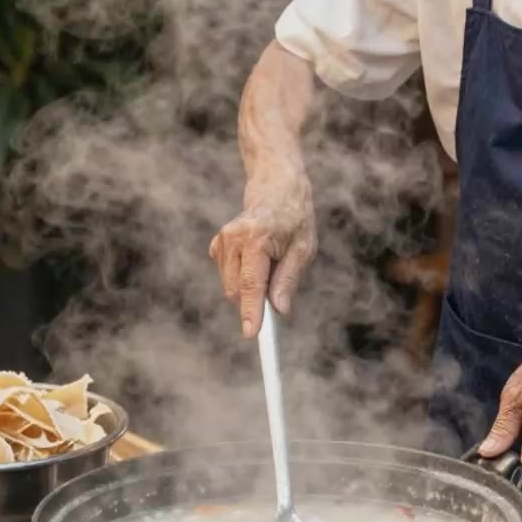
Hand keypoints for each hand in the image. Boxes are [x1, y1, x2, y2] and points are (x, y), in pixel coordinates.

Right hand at [209, 168, 316, 338]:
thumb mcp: (304, 248)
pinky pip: (229, 279)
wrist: (275, 187)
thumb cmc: (294, 218)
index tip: (252, 333)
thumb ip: (288, 280)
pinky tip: (258, 260)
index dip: (252, 311)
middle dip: (256, 301)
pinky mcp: (217, 247)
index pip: (251, 283)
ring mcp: (221, 242)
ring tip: (271, 264)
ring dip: (252, 288)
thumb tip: (279, 310)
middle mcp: (233, 239)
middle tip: (278, 293)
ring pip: (232, 287)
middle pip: (238, 290)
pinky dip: (243, 279)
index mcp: (257, 237)